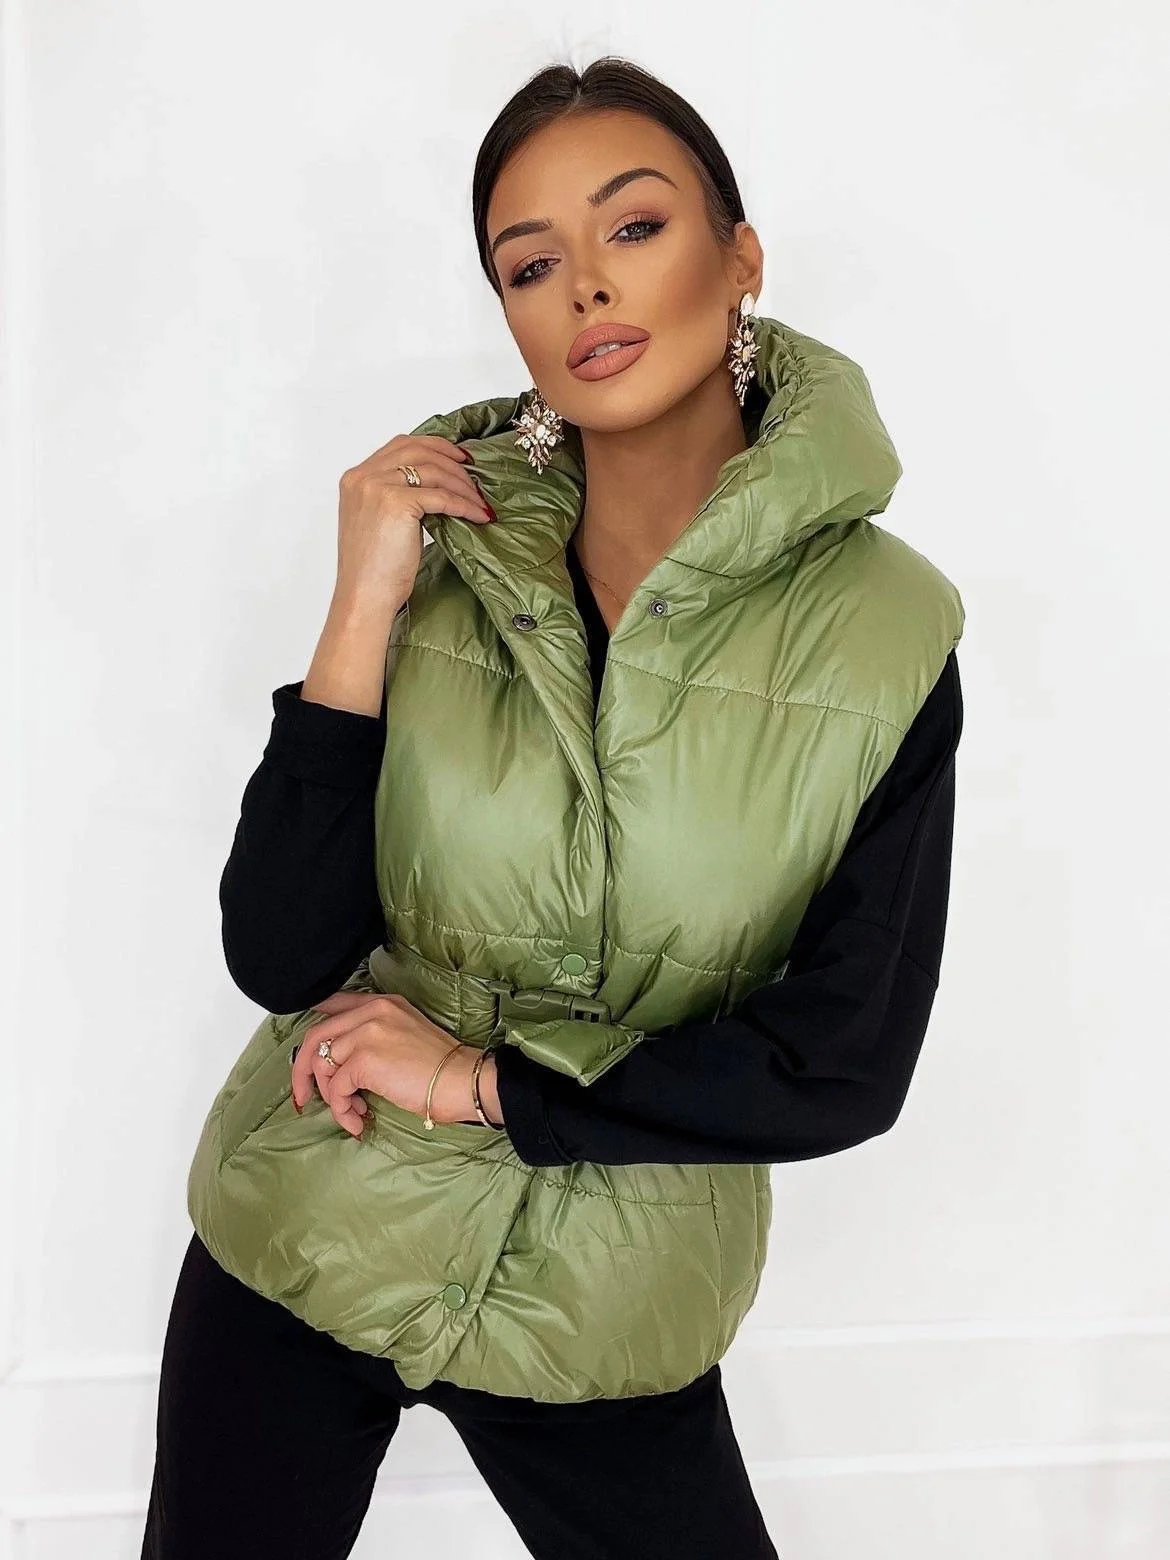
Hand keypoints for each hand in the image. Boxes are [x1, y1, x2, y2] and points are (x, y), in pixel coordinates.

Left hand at [290, 990, 503, 1135]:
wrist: (462, 1080)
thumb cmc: (439, 1068)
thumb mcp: (404, 1034)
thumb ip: (372, 1036)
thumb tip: (338, 1062)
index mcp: (382, 1003)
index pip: (332, 1005)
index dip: (312, 1033)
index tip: (304, 1055)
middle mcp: (372, 1011)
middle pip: (316, 1036)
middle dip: (302, 1071)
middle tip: (305, 1097)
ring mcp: (367, 1033)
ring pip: (323, 1065)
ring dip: (332, 1097)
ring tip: (353, 1112)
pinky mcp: (365, 1059)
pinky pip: (336, 1088)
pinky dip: (342, 1110)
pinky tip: (358, 1120)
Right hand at [336, 432, 495, 609]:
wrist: (365, 596)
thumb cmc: (373, 570)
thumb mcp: (380, 522)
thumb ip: (398, 497)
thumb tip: (437, 488)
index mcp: (356, 479)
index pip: (400, 445)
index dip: (434, 446)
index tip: (458, 457)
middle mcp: (364, 477)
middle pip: (418, 449)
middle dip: (452, 460)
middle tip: (474, 475)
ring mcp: (378, 487)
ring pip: (432, 470)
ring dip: (462, 484)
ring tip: (478, 501)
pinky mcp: (396, 503)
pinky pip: (441, 496)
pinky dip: (463, 504)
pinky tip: (476, 514)